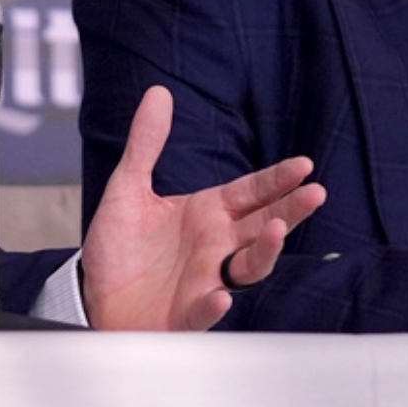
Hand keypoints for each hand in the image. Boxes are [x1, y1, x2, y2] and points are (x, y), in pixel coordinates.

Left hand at [80, 86, 325, 330]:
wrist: (93, 296)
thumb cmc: (119, 248)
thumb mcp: (128, 186)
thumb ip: (146, 143)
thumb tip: (159, 93)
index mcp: (207, 214)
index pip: (251, 192)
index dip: (277, 179)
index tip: (304, 164)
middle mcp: (216, 246)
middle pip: (263, 225)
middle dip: (290, 210)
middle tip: (315, 193)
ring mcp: (206, 281)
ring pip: (248, 268)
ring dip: (264, 251)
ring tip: (277, 231)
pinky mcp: (187, 313)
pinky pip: (205, 310)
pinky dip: (214, 304)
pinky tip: (221, 294)